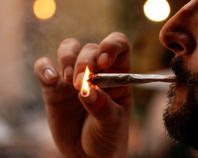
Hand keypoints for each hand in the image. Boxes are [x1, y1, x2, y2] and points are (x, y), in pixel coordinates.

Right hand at [34, 32, 131, 157]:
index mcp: (118, 75)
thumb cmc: (108, 136)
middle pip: (91, 48)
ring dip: (67, 58)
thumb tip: (88, 90)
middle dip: (85, 62)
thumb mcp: (112, 124)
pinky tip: (51, 80)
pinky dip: (44, 68)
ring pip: (68, 48)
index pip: (118, 45)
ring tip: (69, 80)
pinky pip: (44, 67)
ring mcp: (74, 77)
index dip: (111, 46)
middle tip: (81, 84)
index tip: (103, 62)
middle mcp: (97, 71)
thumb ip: (102, 107)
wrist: (89, 154)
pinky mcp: (54, 87)